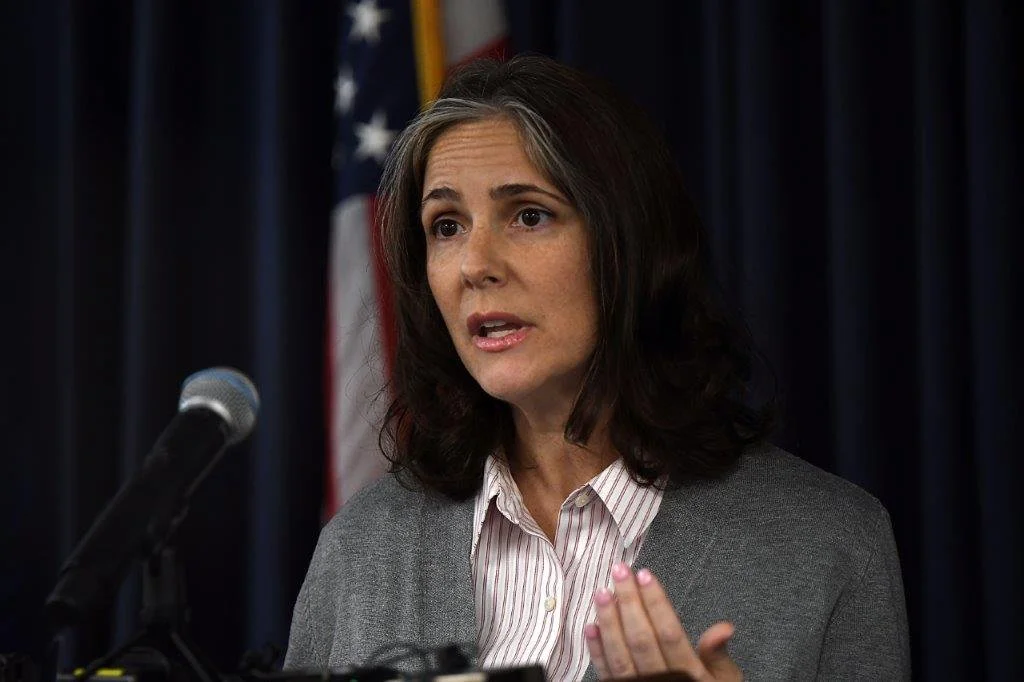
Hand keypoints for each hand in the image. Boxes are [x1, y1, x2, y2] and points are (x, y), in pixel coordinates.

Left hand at [584, 563, 741, 680]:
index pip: (670, 633)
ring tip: (601, 592)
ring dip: (608, 622)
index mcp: (689, 674)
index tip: (645, 574)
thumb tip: (724, 627)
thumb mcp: (723, 681)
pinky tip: (590, 626)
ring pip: (620, 655)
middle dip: (629, 602)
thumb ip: (719, 656)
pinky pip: (606, 674)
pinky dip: (596, 651)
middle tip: (619, 571)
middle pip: (641, 639)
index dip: (656, 603)